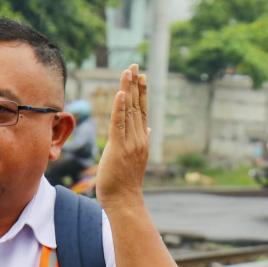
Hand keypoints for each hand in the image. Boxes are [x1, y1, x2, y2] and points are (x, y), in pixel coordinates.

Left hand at [95, 64, 149, 210]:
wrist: (125, 201)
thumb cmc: (125, 183)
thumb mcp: (134, 158)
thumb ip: (141, 141)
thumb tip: (148, 128)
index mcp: (142, 139)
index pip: (141, 111)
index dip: (140, 92)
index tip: (140, 75)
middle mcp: (139, 138)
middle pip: (136, 106)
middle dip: (135, 84)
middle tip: (134, 66)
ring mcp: (131, 143)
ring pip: (129, 111)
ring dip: (128, 89)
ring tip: (128, 72)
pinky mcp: (119, 148)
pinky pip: (119, 124)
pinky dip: (119, 108)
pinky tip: (120, 93)